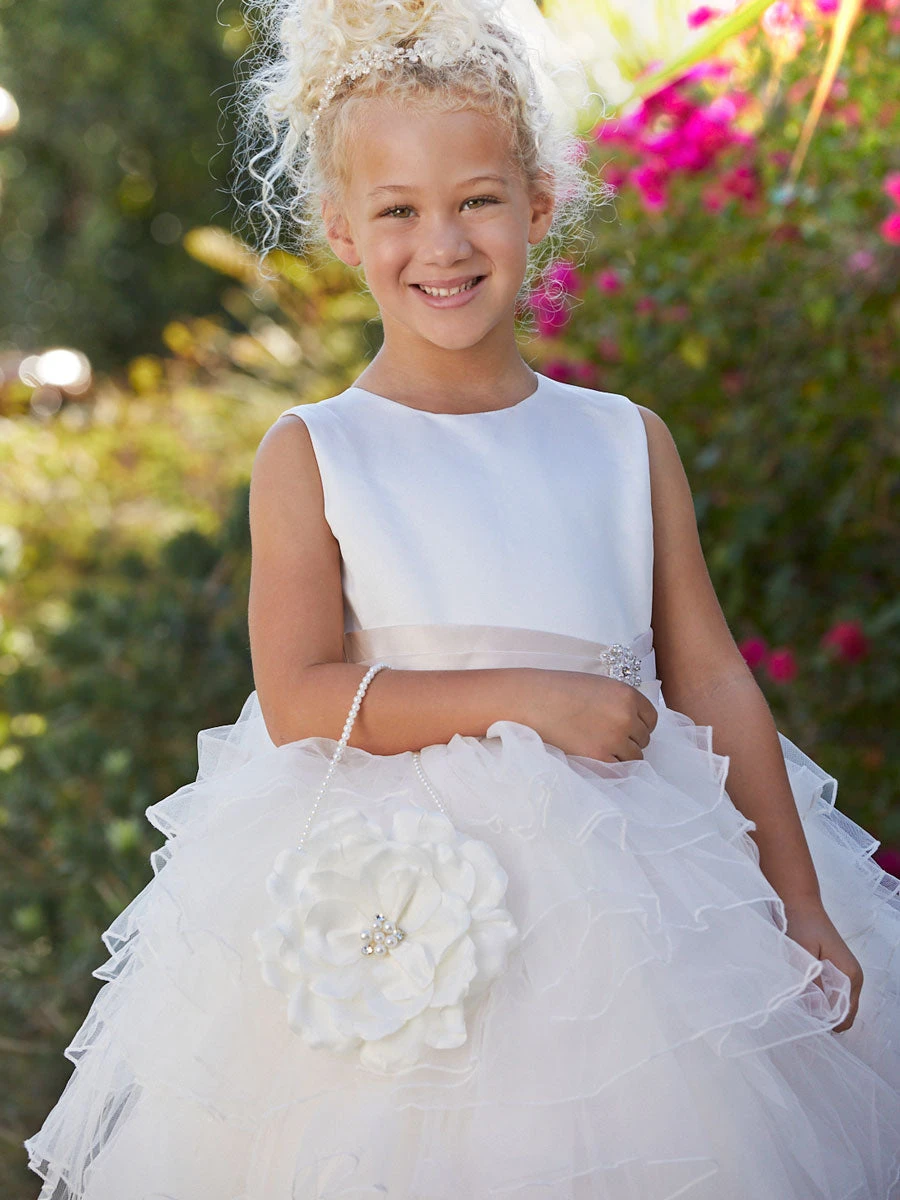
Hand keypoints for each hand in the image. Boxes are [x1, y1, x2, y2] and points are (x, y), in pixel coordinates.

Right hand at [520, 669, 658, 762]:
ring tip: (598, 747)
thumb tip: (635, 723)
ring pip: (634, 757)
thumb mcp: (599, 686)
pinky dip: (610, 767)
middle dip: (629, 741)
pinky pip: (619, 770)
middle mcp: (627, 716)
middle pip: (644, 739)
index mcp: (628, 695)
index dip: (639, 726)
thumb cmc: (560, 691)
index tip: (626, 729)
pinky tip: (594, 757)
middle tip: (606, 738)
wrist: (533, 701)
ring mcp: (615, 738)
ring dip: (621, 756)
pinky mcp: (599, 756)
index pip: (651, 719)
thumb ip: (620, 702)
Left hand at [782, 899, 862, 1032]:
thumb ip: (811, 984)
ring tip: (796, 995)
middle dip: (821, 1016)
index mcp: (851, 976)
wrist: (800, 902)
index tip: (803, 1017)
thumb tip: (817, 1011)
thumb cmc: (801, 925)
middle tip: (796, 1007)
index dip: (824, 1022)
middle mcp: (854, 978)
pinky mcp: (836, 970)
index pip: (844, 1017)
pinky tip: (800, 987)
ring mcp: (846, 975)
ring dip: (818, 1006)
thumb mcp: (803, 955)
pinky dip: (817, 996)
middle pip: (841, 1014)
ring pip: (834, 1004)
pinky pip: (830, 993)